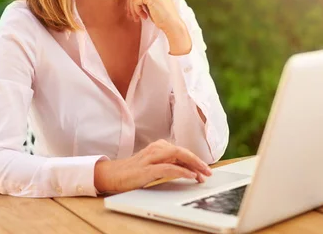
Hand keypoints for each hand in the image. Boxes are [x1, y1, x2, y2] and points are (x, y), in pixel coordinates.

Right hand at [93, 139, 212, 193]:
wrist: (112, 175)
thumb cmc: (134, 172)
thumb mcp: (154, 165)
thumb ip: (168, 164)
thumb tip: (188, 170)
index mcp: (159, 147)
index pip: (182, 151)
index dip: (195, 160)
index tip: (205, 170)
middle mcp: (156, 149)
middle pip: (182, 151)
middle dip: (198, 161)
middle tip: (209, 172)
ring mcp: (151, 157)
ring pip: (178, 155)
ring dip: (193, 164)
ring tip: (203, 174)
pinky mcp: (147, 168)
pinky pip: (168, 167)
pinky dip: (181, 171)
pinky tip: (190, 175)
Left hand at [126, 0, 191, 54]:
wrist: (172, 23)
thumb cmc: (160, 14)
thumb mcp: (149, 1)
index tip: (132, 11)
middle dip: (129, 4)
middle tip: (132, 16)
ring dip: (132, 9)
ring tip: (137, 18)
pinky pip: (135, 1)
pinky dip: (136, 10)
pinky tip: (144, 16)